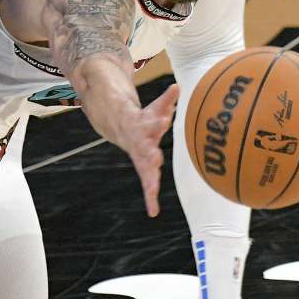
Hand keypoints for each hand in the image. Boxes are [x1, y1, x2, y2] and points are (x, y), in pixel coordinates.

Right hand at [118, 83, 178, 217]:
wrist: (121, 128)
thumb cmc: (145, 118)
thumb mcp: (155, 108)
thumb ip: (166, 99)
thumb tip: (177, 86)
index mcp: (144, 128)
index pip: (152, 124)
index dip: (157, 122)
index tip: (163, 120)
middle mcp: (141, 145)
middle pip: (146, 151)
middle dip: (151, 156)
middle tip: (155, 160)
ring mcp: (142, 158)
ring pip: (146, 172)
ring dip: (150, 184)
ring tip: (152, 197)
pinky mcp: (144, 169)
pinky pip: (148, 185)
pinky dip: (150, 198)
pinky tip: (153, 212)